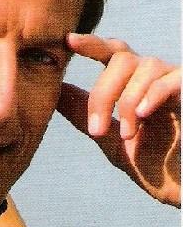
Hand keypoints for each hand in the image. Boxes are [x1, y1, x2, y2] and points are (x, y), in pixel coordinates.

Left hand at [57, 33, 180, 206]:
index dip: (91, 44)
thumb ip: (82, 112)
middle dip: (103, 94)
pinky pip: (170, 80)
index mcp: (132, 81)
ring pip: (144, 67)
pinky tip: (142, 114)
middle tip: (97, 129)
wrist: (180, 185)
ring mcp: (175, 79)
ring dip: (127, 101)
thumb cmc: (150, 163)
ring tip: (127, 135)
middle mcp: (154, 74)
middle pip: (121, 58)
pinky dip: (152, 95)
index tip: (68, 41)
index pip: (110, 52)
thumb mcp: (107, 137)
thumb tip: (55, 89)